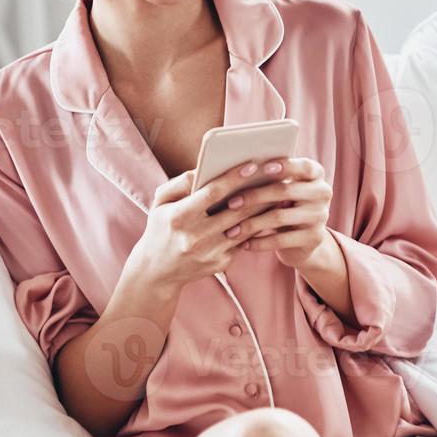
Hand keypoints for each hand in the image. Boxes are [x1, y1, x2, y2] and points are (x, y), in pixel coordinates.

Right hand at [125, 160, 287, 293]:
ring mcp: (210, 253)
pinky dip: (256, 226)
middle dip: (258, 191)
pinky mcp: (220, 264)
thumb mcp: (160, 202)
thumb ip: (180, 183)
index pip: (211, 194)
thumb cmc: (160, 228)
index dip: (233, 178)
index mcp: (179, 217)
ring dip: (264, 209)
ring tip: (279, 192)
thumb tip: (203, 168)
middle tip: (278, 174)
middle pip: (235, 211)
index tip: (252, 164)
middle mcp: (195, 237)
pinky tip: (268, 213)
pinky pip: (243, 241)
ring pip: (245, 227)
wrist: (157, 272)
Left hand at [218, 157, 332, 268]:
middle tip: (231, 203)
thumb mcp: (283, 189)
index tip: (264, 167)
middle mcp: (322, 193)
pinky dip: (259, 242)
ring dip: (251, 223)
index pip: (303, 166)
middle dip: (254, 196)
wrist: (303, 242)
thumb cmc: (284, 206)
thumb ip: (270, 178)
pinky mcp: (314, 238)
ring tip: (231, 230)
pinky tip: (244, 244)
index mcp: (316, 174)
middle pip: (285, 190)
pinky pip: (281, 240)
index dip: (285, 166)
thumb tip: (238, 171)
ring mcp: (320, 216)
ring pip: (279, 217)